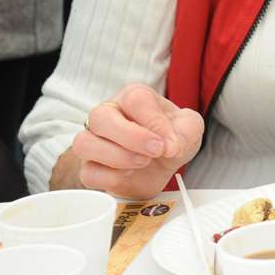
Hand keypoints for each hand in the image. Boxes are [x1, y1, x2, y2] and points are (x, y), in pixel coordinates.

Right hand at [71, 84, 203, 198]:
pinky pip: (87, 172)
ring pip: (85, 144)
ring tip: (143, 162)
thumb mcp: (190, 128)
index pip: (136, 100)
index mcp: (134, 97)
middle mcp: (109, 114)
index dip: (154, 122)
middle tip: (156, 151)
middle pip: (101, 117)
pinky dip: (110, 177)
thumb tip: (169, 146)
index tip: (170, 143)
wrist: (160, 167)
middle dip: (131, 137)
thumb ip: (187, 130)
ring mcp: (94, 140)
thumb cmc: (170, 140)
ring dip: (118, 157)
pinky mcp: (88, 167)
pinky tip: (128, 175)